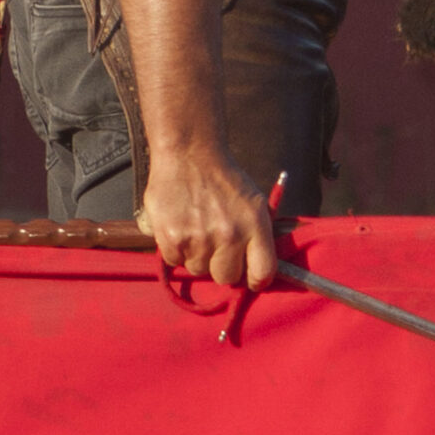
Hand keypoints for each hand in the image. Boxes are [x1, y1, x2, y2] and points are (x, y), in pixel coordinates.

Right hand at [140, 145, 275, 289]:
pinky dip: (176, 250)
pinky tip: (180, 227)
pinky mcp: (172, 239)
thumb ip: (258, 235)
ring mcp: (199, 239)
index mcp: (255, 225)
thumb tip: (260, 270)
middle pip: (226, 277)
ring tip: (196, 229)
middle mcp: (229, 235)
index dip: (255, 280)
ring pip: (198, 270)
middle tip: (215, 246)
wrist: (189, 153)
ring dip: (197, 256)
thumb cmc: (224, 179)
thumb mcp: (254, 201)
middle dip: (221, 266)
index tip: (248, 277)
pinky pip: (175, 262)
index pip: (262, 273)